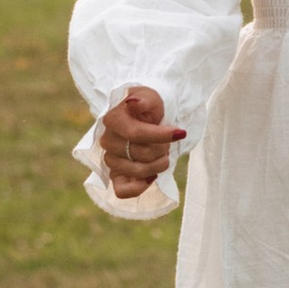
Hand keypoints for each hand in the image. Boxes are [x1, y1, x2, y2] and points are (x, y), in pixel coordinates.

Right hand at [96, 83, 183, 197]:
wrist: (145, 119)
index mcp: (112, 120)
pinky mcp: (115, 175)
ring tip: (163, 155)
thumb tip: (133, 102)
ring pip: (137, 172)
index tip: (180, 133)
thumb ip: (143, 100)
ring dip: (158, 165)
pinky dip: (139, 187)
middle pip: (141, 154)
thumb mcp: (151, 97)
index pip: (136, 134)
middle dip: (162, 149)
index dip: (160, 136)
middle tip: (167, 142)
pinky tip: (152, 176)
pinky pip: (122, 191)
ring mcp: (110, 159)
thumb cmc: (148, 107)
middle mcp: (108, 141)